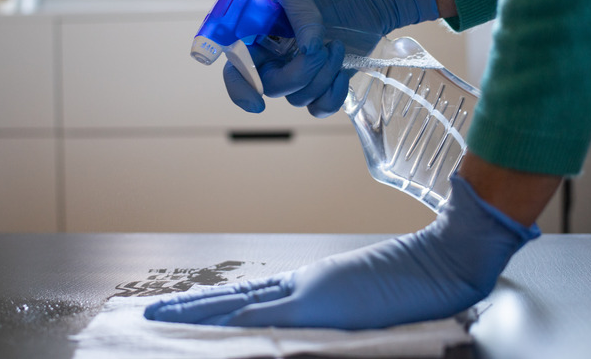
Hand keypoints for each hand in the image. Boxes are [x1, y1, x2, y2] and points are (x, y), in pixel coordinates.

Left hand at [145, 175, 539, 329]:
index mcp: (307, 284)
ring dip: (198, 311)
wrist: (439, 261)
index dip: (213, 304)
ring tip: (161, 316)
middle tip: (151, 313)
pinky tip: (211, 325)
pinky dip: (237, 320)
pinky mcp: (319, 302)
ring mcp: (307, 291)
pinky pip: (268, 315)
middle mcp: (299, 283)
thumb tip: (303, 329)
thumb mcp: (364, 302)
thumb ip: (333, 313)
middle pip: (232, 295)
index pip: (247, 296)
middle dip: (189, 306)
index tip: (184, 310)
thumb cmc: (410, 283)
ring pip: (238, 303)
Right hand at [223, 40, 346, 116]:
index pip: (237, 68)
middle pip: (270, 87)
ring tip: (338, 46)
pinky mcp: (322, 84)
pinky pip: (319, 108)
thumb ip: (299, 13)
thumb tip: (308, 50)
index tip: (257, 103)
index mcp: (257, 36)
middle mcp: (272, 59)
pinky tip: (343, 72)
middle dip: (300, 74)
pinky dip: (333, 95)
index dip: (240, 88)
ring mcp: (297, 74)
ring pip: (298, 98)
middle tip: (324, 48)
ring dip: (322, 76)